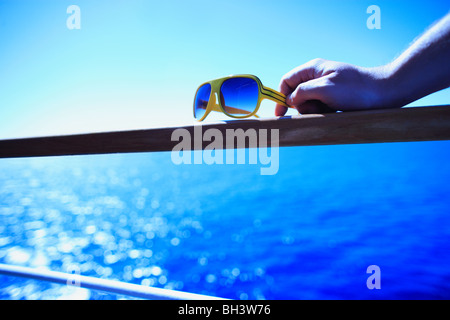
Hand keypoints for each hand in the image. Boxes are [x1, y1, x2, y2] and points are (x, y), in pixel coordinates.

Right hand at [275, 58, 391, 115]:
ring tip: (331, 110)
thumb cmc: (356, 89)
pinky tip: (336, 112)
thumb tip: (290, 100)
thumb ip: (303, 92)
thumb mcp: (325, 88)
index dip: (280, 96)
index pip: (287, 81)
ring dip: (315, 110)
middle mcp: (317, 77)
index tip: (281, 113)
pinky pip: (320, 108)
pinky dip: (324, 112)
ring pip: (308, 103)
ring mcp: (326, 88)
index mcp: (313, 68)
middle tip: (318, 109)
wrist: (385, 93)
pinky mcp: (334, 98)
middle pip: (296, 94)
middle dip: (302, 105)